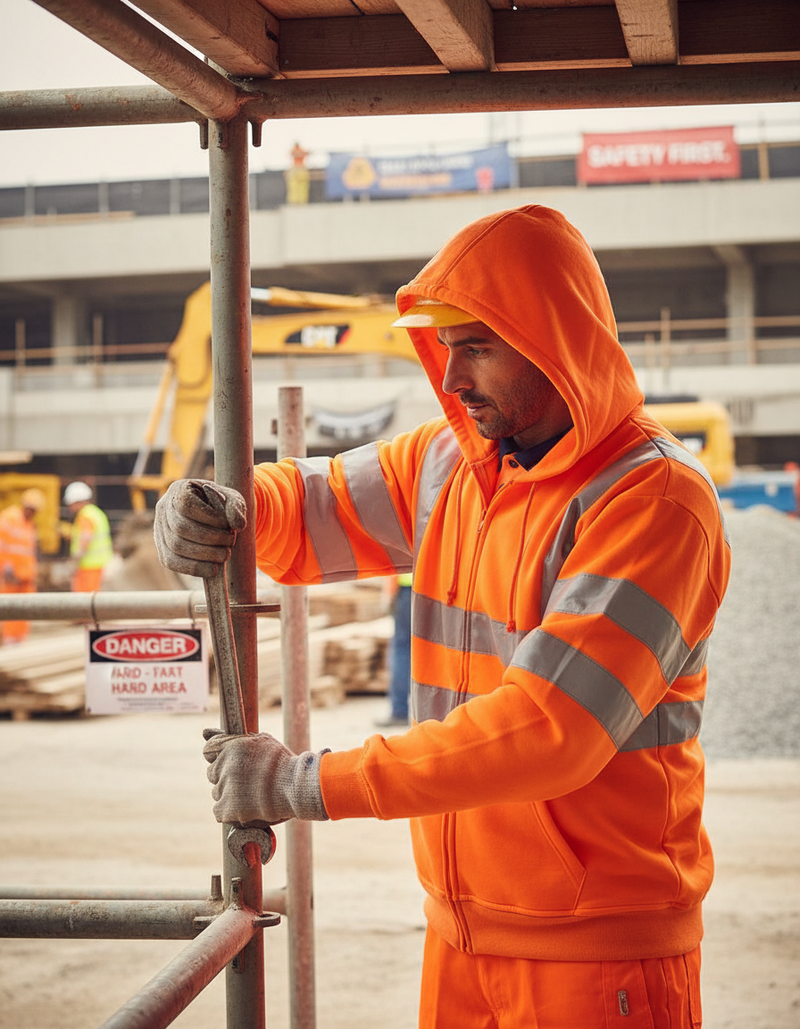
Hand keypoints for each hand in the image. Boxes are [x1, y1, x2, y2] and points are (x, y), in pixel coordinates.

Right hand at [153, 479, 246, 577]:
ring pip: (176, 547)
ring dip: (204, 555)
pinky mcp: (162, 549)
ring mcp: (159, 529)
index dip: (209, 518)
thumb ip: (236, 506)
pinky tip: (213, 570)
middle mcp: (164, 508)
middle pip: (180, 528)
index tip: (227, 524)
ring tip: (225, 554)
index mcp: (179, 490)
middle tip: (230, 542)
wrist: (212, 516)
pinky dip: (193, 568)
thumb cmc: (220, 504)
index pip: (186, 504)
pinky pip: (171, 562)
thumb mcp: (232, 499)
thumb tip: (237, 524)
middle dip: (210, 539)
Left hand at [202, 730, 329, 824]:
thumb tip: (204, 732)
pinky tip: (244, 807)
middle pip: (213, 773)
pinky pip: (218, 810)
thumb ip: (232, 737)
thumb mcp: (261, 740)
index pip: (209, 751)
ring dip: (228, 794)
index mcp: (232, 746)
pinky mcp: (227, 808)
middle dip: (226, 776)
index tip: (233, 765)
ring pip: (217, 792)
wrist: (296, 788)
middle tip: (247, 781)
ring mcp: (226, 787)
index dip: (220, 758)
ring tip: (250, 795)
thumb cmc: (282, 763)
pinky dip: (229, 811)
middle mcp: (226, 765)